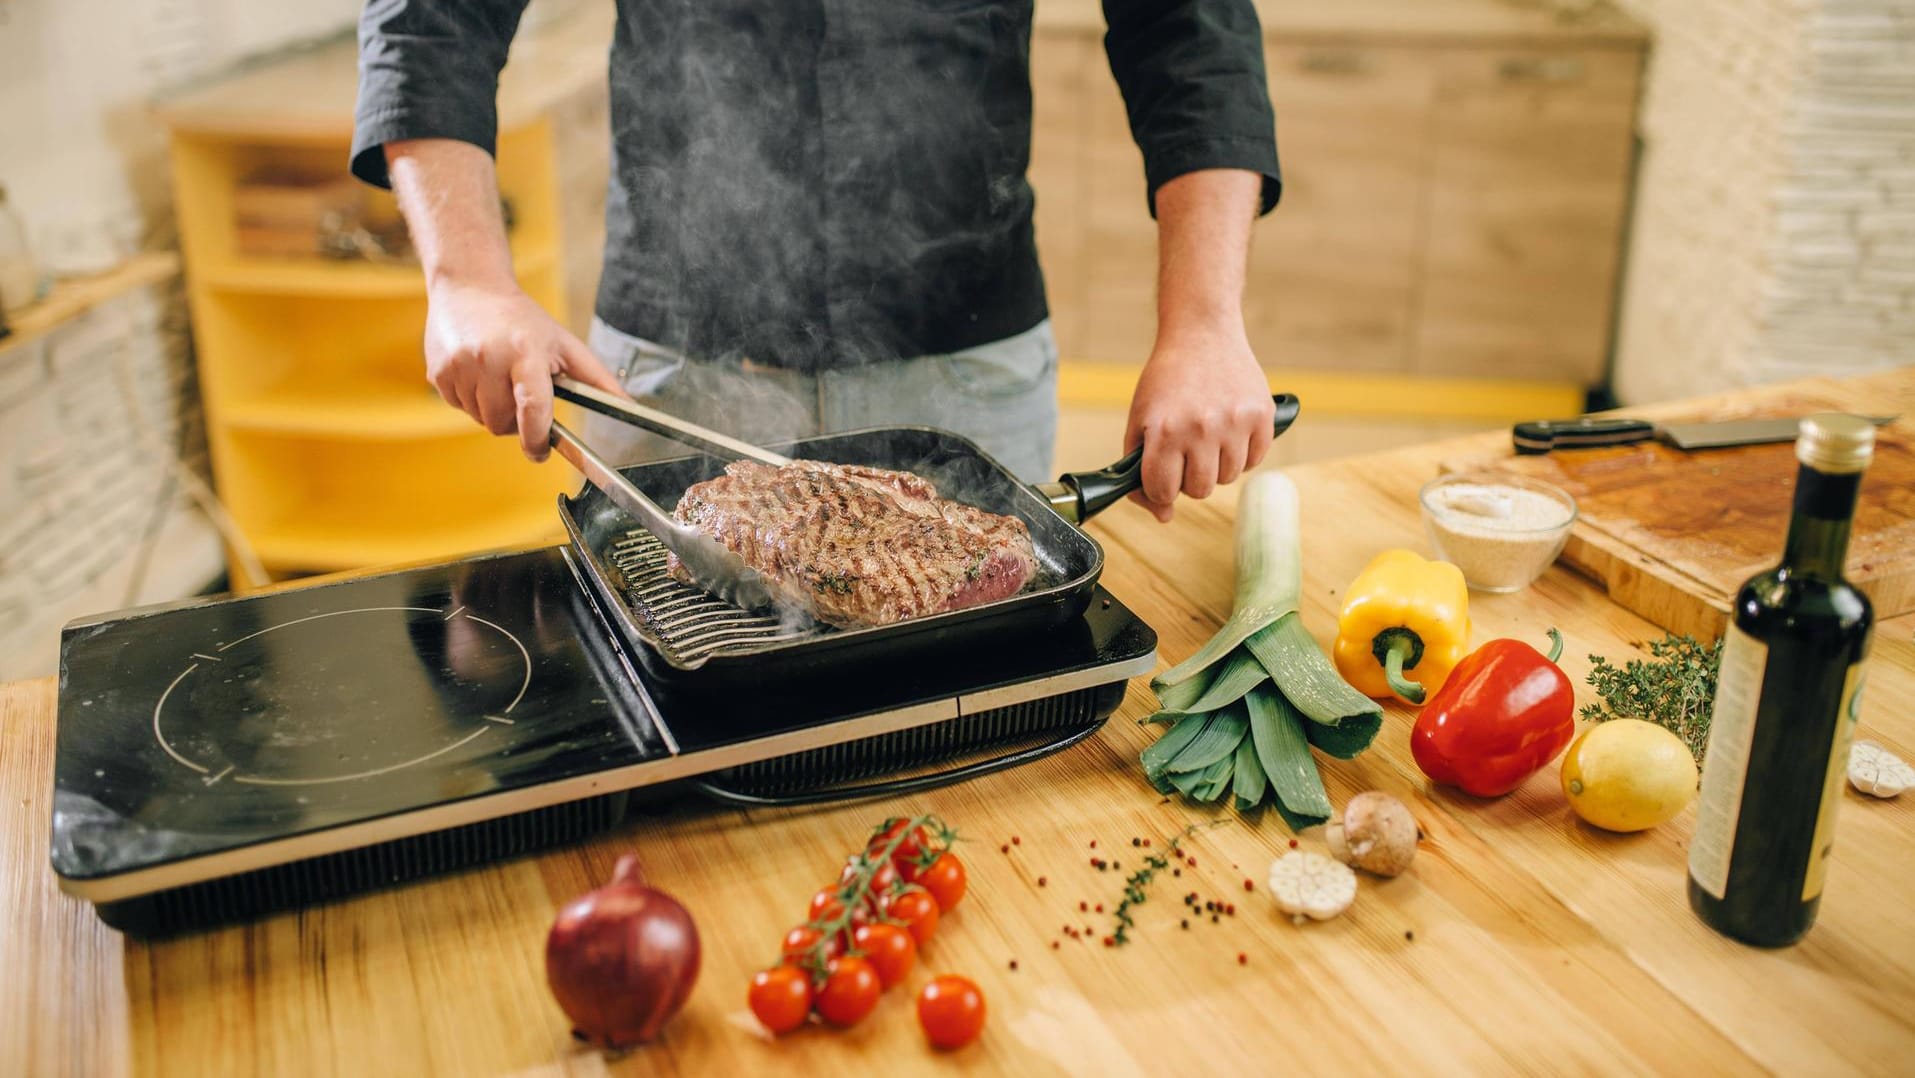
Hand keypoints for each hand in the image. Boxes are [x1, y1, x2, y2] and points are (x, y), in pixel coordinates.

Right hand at [422, 279, 625, 460]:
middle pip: (503, 422)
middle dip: (516, 422)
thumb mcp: (563, 343)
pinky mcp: (438, 372)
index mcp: (525, 352)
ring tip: (499, 379)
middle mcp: (489, 359)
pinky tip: (477, 374)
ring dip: (493, 411)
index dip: (537, 437)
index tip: (540, 451)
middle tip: (521, 397)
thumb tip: (630, 406)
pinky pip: (459, 407)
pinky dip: (471, 401)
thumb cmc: (523, 320)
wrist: (469, 288)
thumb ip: (596, 379)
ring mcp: (459, 366)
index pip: (533, 406)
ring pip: (480, 419)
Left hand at [1124, 324, 1275, 521]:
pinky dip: (1242, 452)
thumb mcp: (1140, 420)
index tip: (1163, 477)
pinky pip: (1254, 460)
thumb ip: (1140, 471)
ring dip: (1216, 465)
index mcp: (1164, 430)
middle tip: (1186, 450)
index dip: (1160, 490)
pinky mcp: (1261, 415)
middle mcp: (1201, 428)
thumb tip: (1163, 516)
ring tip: (1208, 435)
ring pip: (1228, 478)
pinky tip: (1230, 429)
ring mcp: (1234, 422)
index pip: (1162, 492)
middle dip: (1189, 477)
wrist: (1201, 334)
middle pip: (1199, 490)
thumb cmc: (1166, 381)